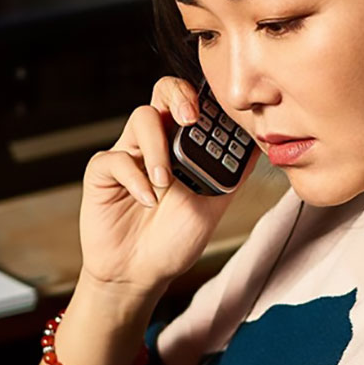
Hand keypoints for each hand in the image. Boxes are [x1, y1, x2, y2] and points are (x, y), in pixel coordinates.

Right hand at [79, 76, 262, 296]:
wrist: (143, 272)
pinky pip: (116, 159)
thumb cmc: (176, 237)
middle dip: (179, 95)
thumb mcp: (216, 204)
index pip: (193, 102)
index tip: (220, 112)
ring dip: (158, 147)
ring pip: (140, 118)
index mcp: (184, 144)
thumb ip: (233, 173)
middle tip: (190, 118)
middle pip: (163, 92)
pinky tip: (148, 200)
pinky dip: (136, 179)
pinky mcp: (103, 172)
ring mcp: (129, 154)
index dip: (205, 97)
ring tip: (167, 181)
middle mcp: (156, 141)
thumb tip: (261, 144)